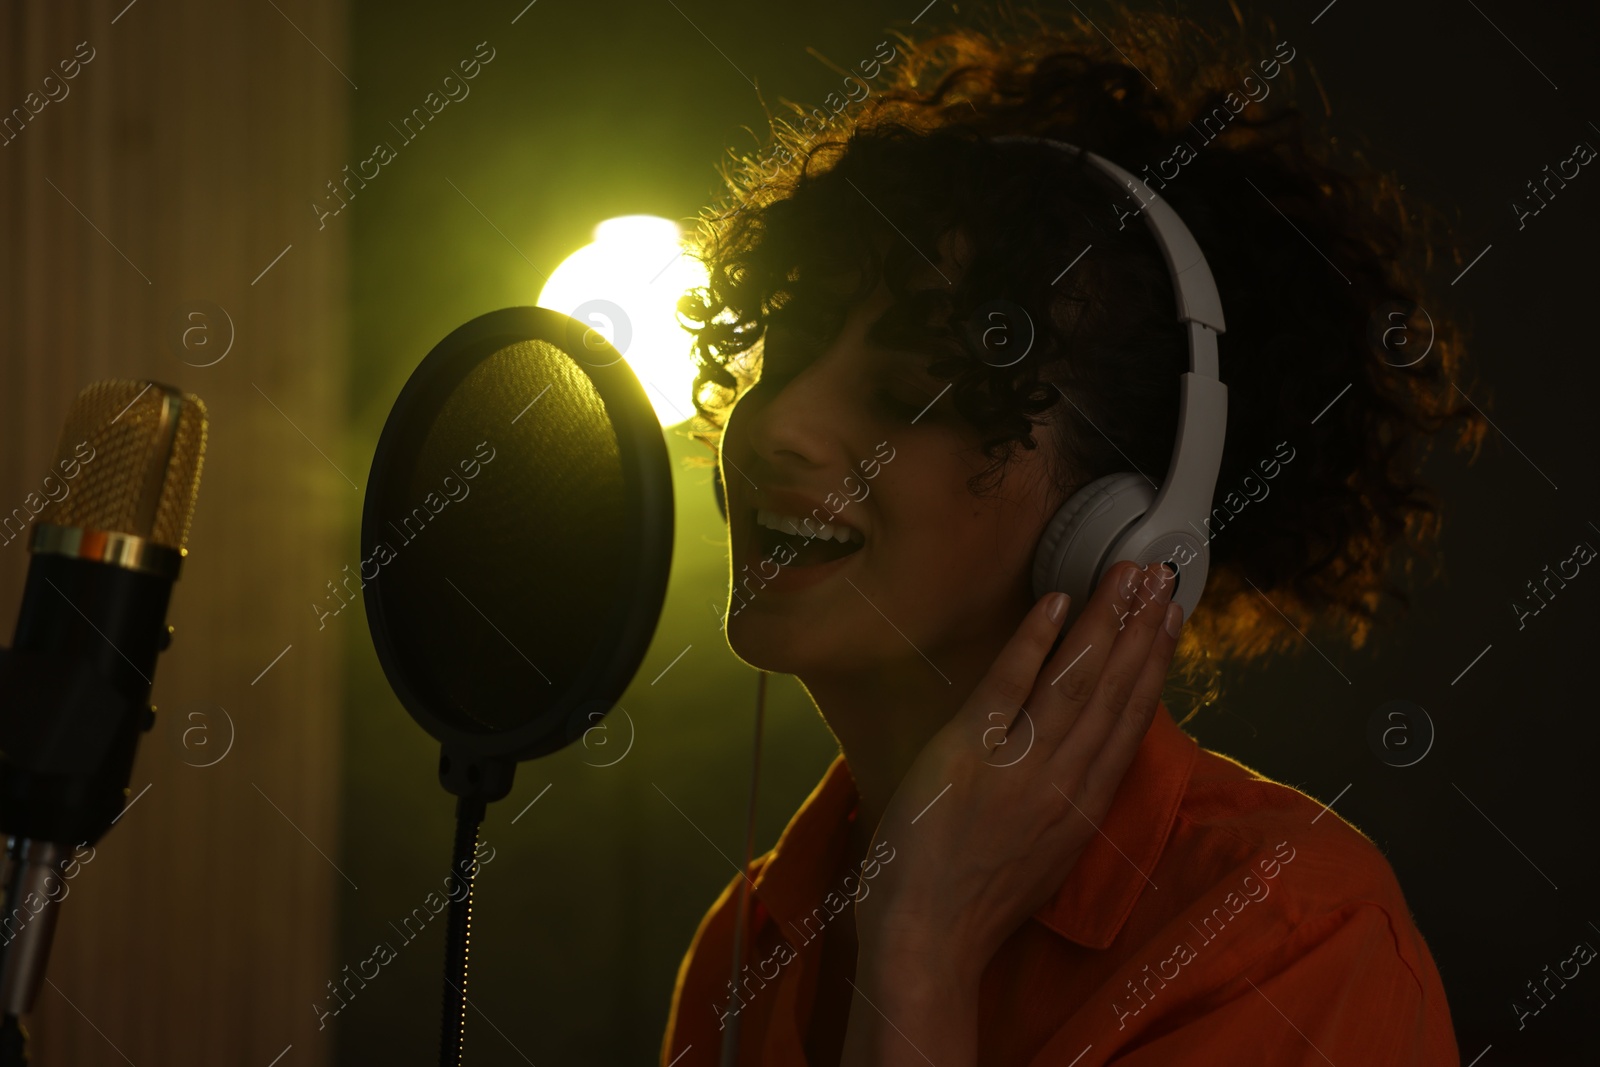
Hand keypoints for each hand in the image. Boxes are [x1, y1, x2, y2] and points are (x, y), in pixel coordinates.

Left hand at [854, 559, 1182, 987]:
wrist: (928, 942)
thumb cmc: (974, 905)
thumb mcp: (1044, 855)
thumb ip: (1064, 803)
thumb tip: (1078, 757)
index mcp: (1083, 806)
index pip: (1129, 721)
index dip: (1153, 666)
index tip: (1170, 622)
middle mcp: (1064, 781)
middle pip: (1113, 691)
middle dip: (1140, 628)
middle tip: (1162, 575)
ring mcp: (1019, 766)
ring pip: (1075, 681)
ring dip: (1104, 622)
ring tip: (1128, 575)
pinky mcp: (969, 754)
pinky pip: (1008, 685)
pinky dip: (1034, 642)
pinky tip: (1056, 604)